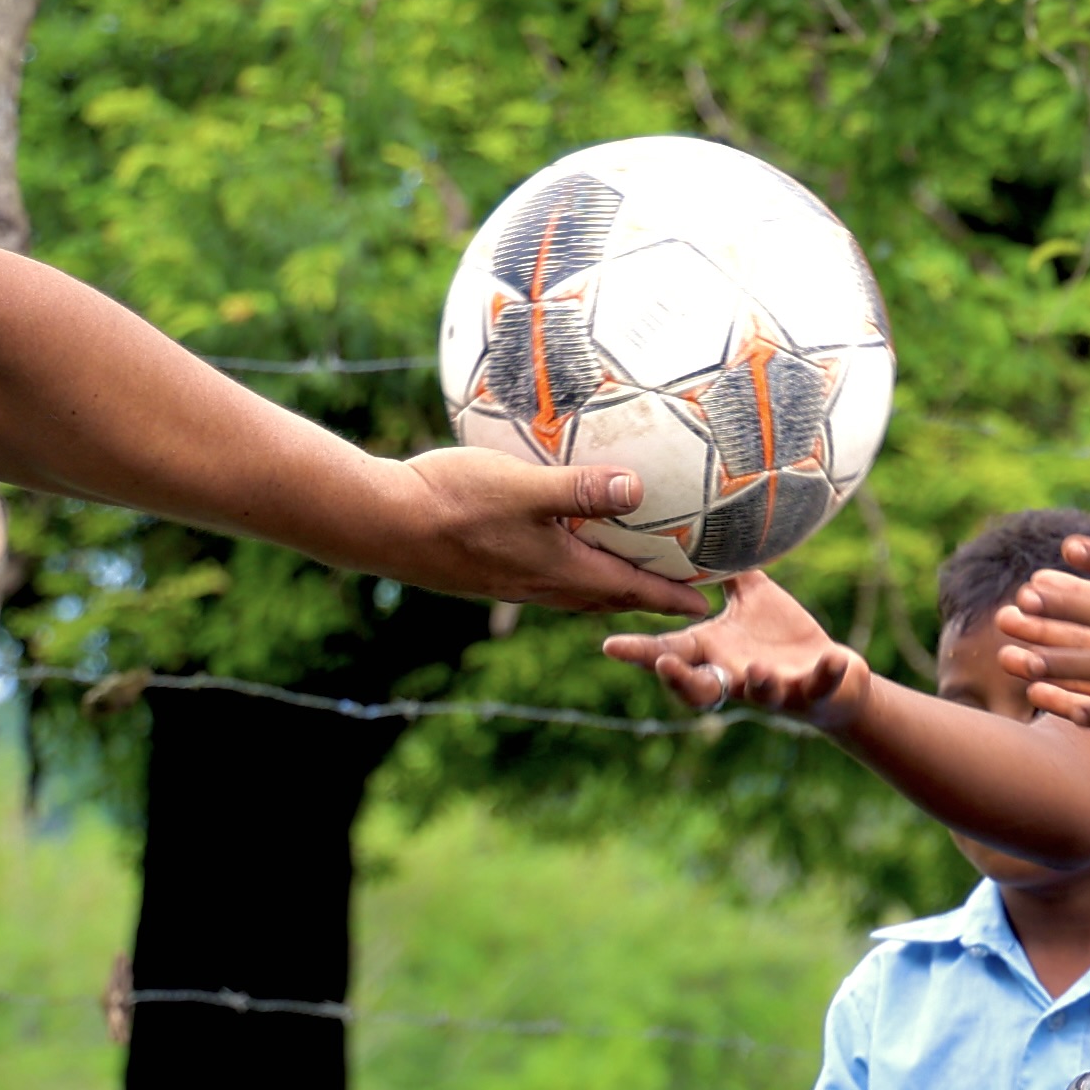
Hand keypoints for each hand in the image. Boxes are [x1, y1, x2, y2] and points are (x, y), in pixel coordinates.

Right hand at [365, 446, 690, 614]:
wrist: (380, 524)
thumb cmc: (450, 501)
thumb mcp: (523, 487)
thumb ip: (580, 488)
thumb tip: (637, 490)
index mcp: (560, 570)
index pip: (632, 589)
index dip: (672, 597)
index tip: (709, 602)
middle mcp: (541, 585)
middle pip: (610, 596)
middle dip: (648, 596)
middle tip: (682, 593)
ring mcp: (512, 581)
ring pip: (577, 590)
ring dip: (610, 586)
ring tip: (633, 574)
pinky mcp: (488, 571)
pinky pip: (546, 577)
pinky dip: (572, 570)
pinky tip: (562, 547)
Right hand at [610, 569, 870, 722]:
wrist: (833, 678)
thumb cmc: (782, 637)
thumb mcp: (751, 598)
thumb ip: (722, 570)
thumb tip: (697, 522)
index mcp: (717, 653)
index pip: (671, 654)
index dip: (640, 653)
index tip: (609, 646)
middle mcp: (738, 677)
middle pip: (700, 690)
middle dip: (681, 681)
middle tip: (663, 665)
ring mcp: (776, 688)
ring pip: (760, 694)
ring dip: (757, 685)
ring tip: (756, 670)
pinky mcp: (815, 691)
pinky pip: (822, 684)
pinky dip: (829, 673)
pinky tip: (838, 657)